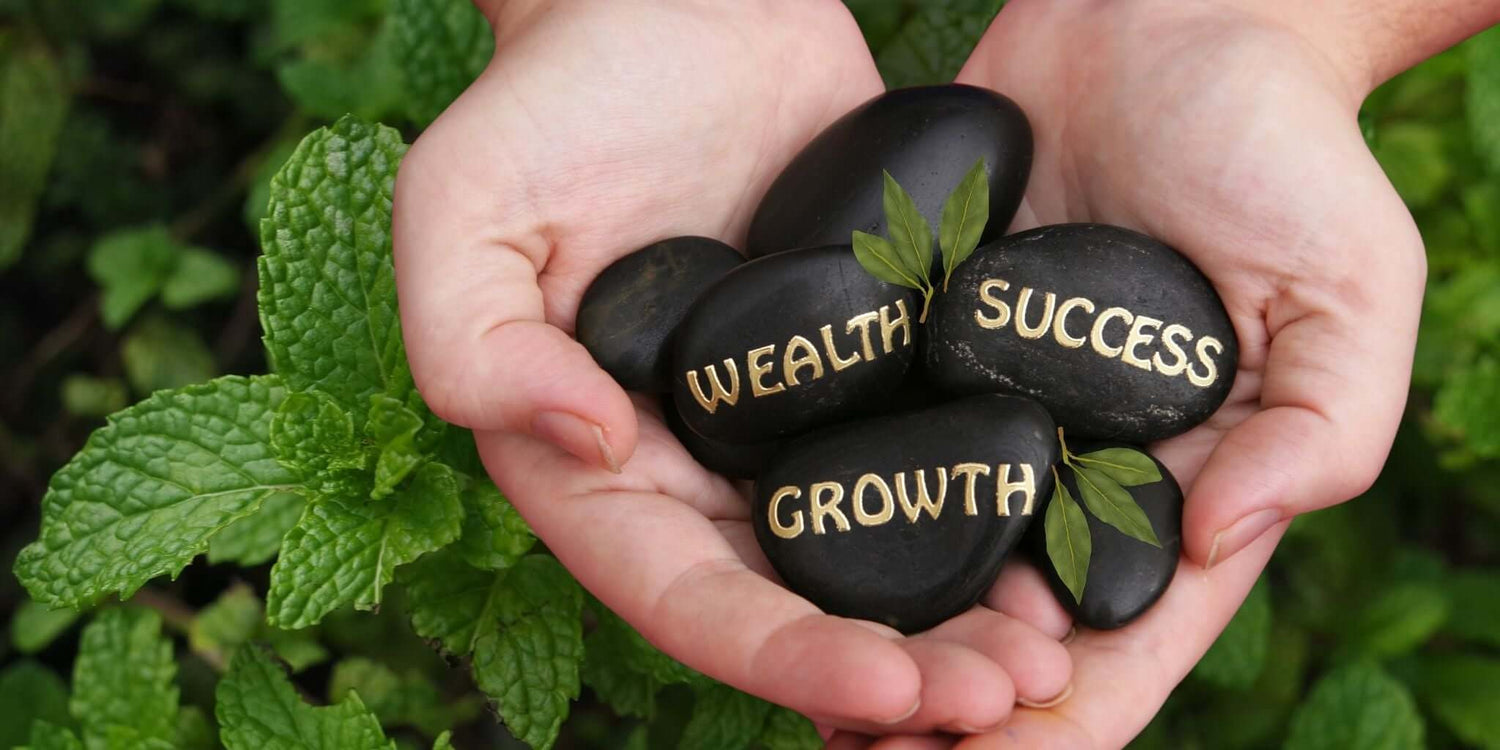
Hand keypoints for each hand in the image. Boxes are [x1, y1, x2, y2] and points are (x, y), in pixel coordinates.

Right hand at [392, 0, 1072, 733]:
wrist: (674, 0)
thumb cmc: (550, 95)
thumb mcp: (458, 208)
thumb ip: (467, 344)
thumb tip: (587, 440)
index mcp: (601, 463)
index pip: (684, 595)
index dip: (780, 656)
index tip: (889, 689)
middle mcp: (699, 464)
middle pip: (800, 601)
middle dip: (901, 667)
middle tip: (1012, 694)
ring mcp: (793, 416)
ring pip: (881, 546)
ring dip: (966, 611)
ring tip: (1057, 650)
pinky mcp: (871, 357)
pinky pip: (933, 445)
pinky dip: (998, 502)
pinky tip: (1076, 532)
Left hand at [832, 0, 1435, 744]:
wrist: (1167, 16)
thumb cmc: (1282, 147)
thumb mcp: (1347, 289)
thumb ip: (1318, 427)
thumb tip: (1217, 541)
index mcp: (1181, 485)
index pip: (1120, 640)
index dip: (1057, 722)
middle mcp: (1075, 467)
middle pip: (1002, 622)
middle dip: (942, 706)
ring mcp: (989, 410)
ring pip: (920, 552)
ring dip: (867, 634)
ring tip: (799, 695)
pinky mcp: (920, 343)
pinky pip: (868, 438)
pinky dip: (826, 509)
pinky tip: (762, 559)